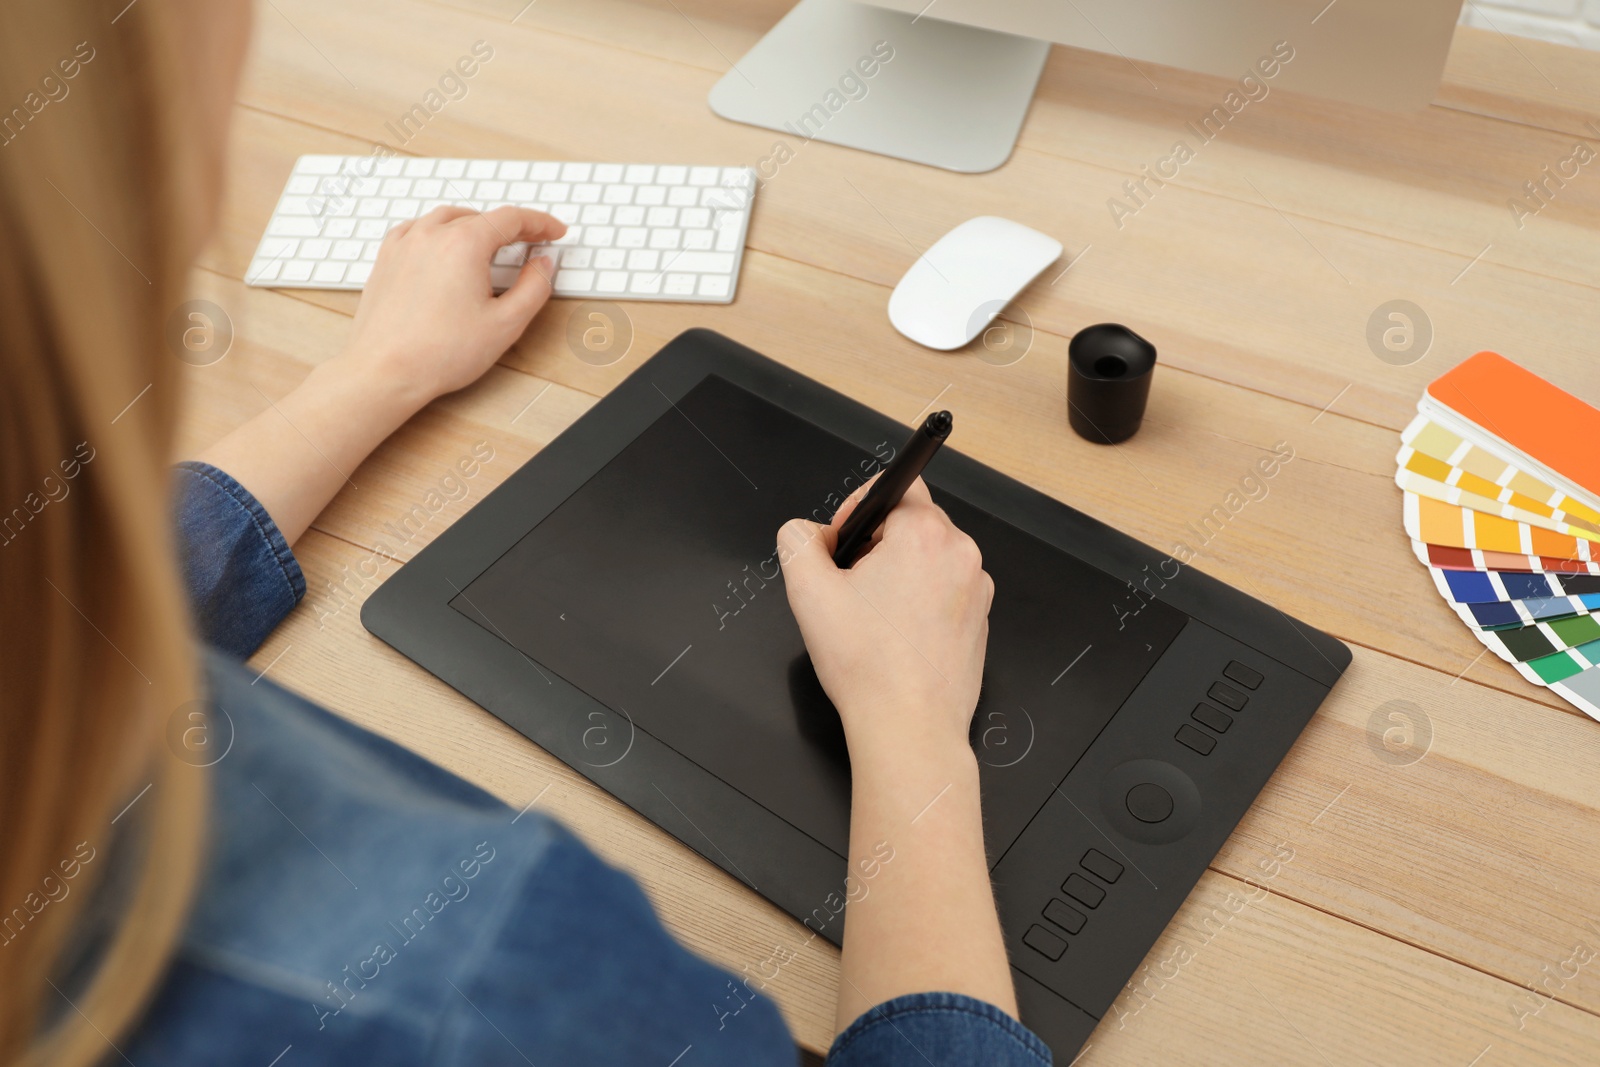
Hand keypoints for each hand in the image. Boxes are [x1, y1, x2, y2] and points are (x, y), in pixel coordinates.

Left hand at [336, 205, 565, 408]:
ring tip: (491, 242)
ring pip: (448, 218)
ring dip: (475, 224)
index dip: (539, 222)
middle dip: (510, 227)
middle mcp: (431, 235)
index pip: (511, 218)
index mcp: (464, 245)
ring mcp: (405, 244)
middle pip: (480, 216)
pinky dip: (439, 230)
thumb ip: (534, 288)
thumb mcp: (506, 324)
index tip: (554, 230)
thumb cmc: (439, 353)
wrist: (385, 371)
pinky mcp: (386, 258)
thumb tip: (543, 264)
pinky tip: (444, 246)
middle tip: (530, 242)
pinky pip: (417, 228)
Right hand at [777, 477, 992, 767]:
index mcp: (925, 534)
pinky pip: (945, 592)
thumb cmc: (867, 666)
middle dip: (877, 545)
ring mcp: (977, 590)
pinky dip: (920, 604)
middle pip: (913, 523)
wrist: (908, 727)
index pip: (898, 484)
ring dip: (899, 575)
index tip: (845, 543)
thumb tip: (807, 533)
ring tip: (873, 619)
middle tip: (851, 587)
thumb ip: (798, 541)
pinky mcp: (980, 621)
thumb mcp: (807, 591)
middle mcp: (961, 554)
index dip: (860, 507)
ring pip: (929, 560)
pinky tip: (895, 638)